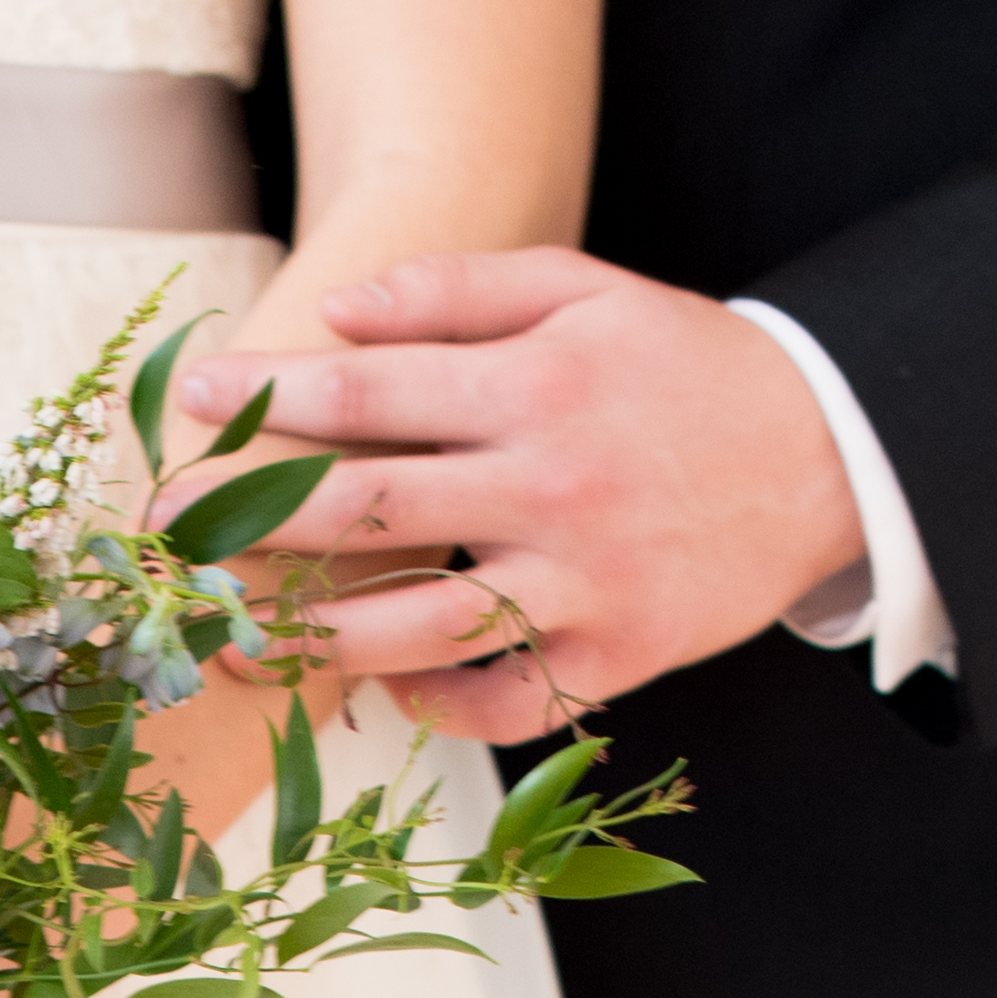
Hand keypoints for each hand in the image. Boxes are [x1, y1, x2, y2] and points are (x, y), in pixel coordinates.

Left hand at [179, 251, 865, 733]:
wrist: (828, 451)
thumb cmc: (684, 369)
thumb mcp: (588, 292)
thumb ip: (464, 290)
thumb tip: (344, 312)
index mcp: (539, 386)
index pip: (372, 392)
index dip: (269, 396)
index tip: (188, 400)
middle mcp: (554, 486)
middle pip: (373, 510)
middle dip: (255, 523)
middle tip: (168, 538)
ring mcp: (584, 583)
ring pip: (422, 629)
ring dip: (317, 641)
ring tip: (238, 644)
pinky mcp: (615, 658)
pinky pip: (506, 704)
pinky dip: (441, 707)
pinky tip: (392, 689)